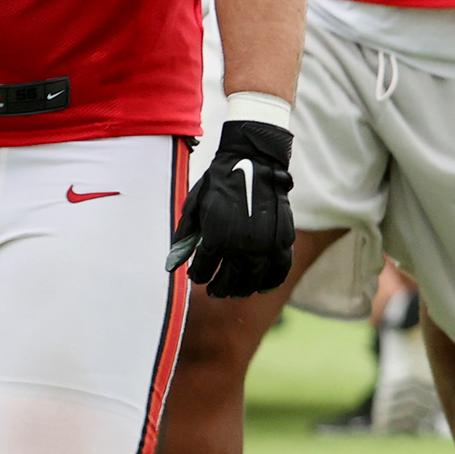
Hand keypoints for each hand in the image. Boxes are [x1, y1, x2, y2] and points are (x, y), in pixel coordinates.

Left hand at [167, 120, 295, 297]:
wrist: (252, 162)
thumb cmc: (219, 184)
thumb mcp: (194, 208)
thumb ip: (184, 238)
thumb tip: (172, 264)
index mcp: (217, 239)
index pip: (204, 271)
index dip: (199, 276)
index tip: (197, 276)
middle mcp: (242, 247)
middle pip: (230, 281)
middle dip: (219, 288)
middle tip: (215, 291)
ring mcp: (265, 245)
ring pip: (254, 280)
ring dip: (243, 289)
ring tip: (236, 290)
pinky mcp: (282, 240)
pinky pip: (280, 269)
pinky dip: (271, 281)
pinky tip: (262, 286)